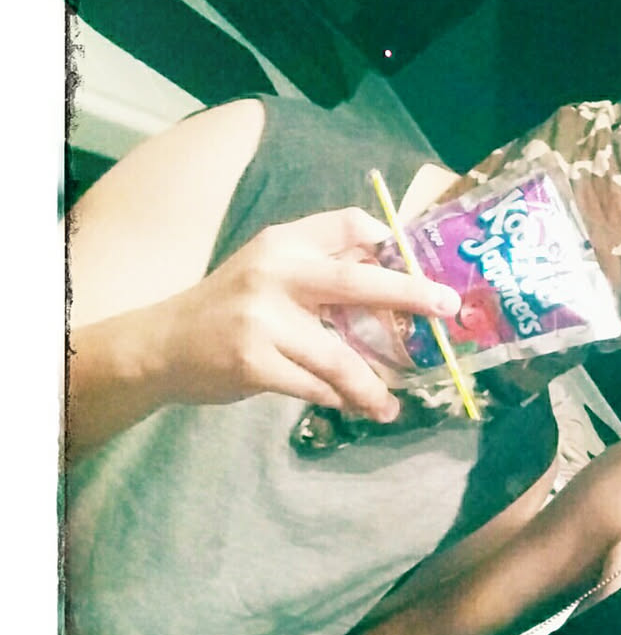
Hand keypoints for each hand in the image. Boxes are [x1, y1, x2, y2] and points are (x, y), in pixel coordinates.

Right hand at [148, 208, 460, 422]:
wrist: (160, 346)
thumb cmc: (227, 307)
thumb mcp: (266, 270)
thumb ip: (318, 266)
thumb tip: (391, 268)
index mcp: (281, 244)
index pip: (346, 225)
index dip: (389, 242)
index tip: (423, 264)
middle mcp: (274, 274)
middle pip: (356, 281)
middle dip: (410, 294)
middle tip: (446, 309)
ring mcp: (262, 320)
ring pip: (339, 355)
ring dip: (372, 384)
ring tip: (391, 403)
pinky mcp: (253, 363)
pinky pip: (314, 386)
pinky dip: (340, 399)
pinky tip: (357, 409)